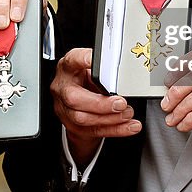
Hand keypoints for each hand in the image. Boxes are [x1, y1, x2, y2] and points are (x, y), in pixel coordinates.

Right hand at [52, 48, 141, 165]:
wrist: (79, 102)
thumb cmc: (86, 80)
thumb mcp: (92, 69)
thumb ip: (104, 72)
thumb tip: (125, 78)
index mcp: (68, 67)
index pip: (72, 60)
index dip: (83, 60)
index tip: (96, 60)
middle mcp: (62, 87)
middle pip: (74, 98)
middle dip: (100, 103)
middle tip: (120, 103)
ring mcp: (64, 108)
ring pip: (82, 118)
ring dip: (109, 118)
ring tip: (127, 114)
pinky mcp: (72, 125)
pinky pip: (93, 131)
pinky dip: (115, 129)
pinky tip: (128, 126)